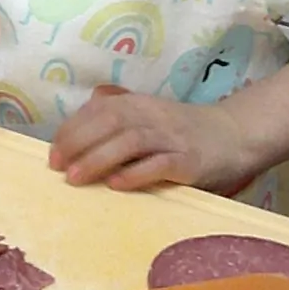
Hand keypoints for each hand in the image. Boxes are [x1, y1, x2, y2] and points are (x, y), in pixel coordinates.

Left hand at [47, 87, 268, 192]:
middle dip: (78, 142)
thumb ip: (117, 116)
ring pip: (130, 141)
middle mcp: (153, 116)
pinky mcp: (190, 161)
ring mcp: (172, 138)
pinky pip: (160, 164)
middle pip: (109, 122)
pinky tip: (117, 185)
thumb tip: (77, 123)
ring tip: (76, 178)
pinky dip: (136, 174)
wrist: (236, 135)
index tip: (52, 152)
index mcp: (138, 104)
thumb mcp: (148, 116)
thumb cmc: (182, 131)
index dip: (72, 130)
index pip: (97, 111)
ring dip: (99, 159)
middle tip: (57, 166)